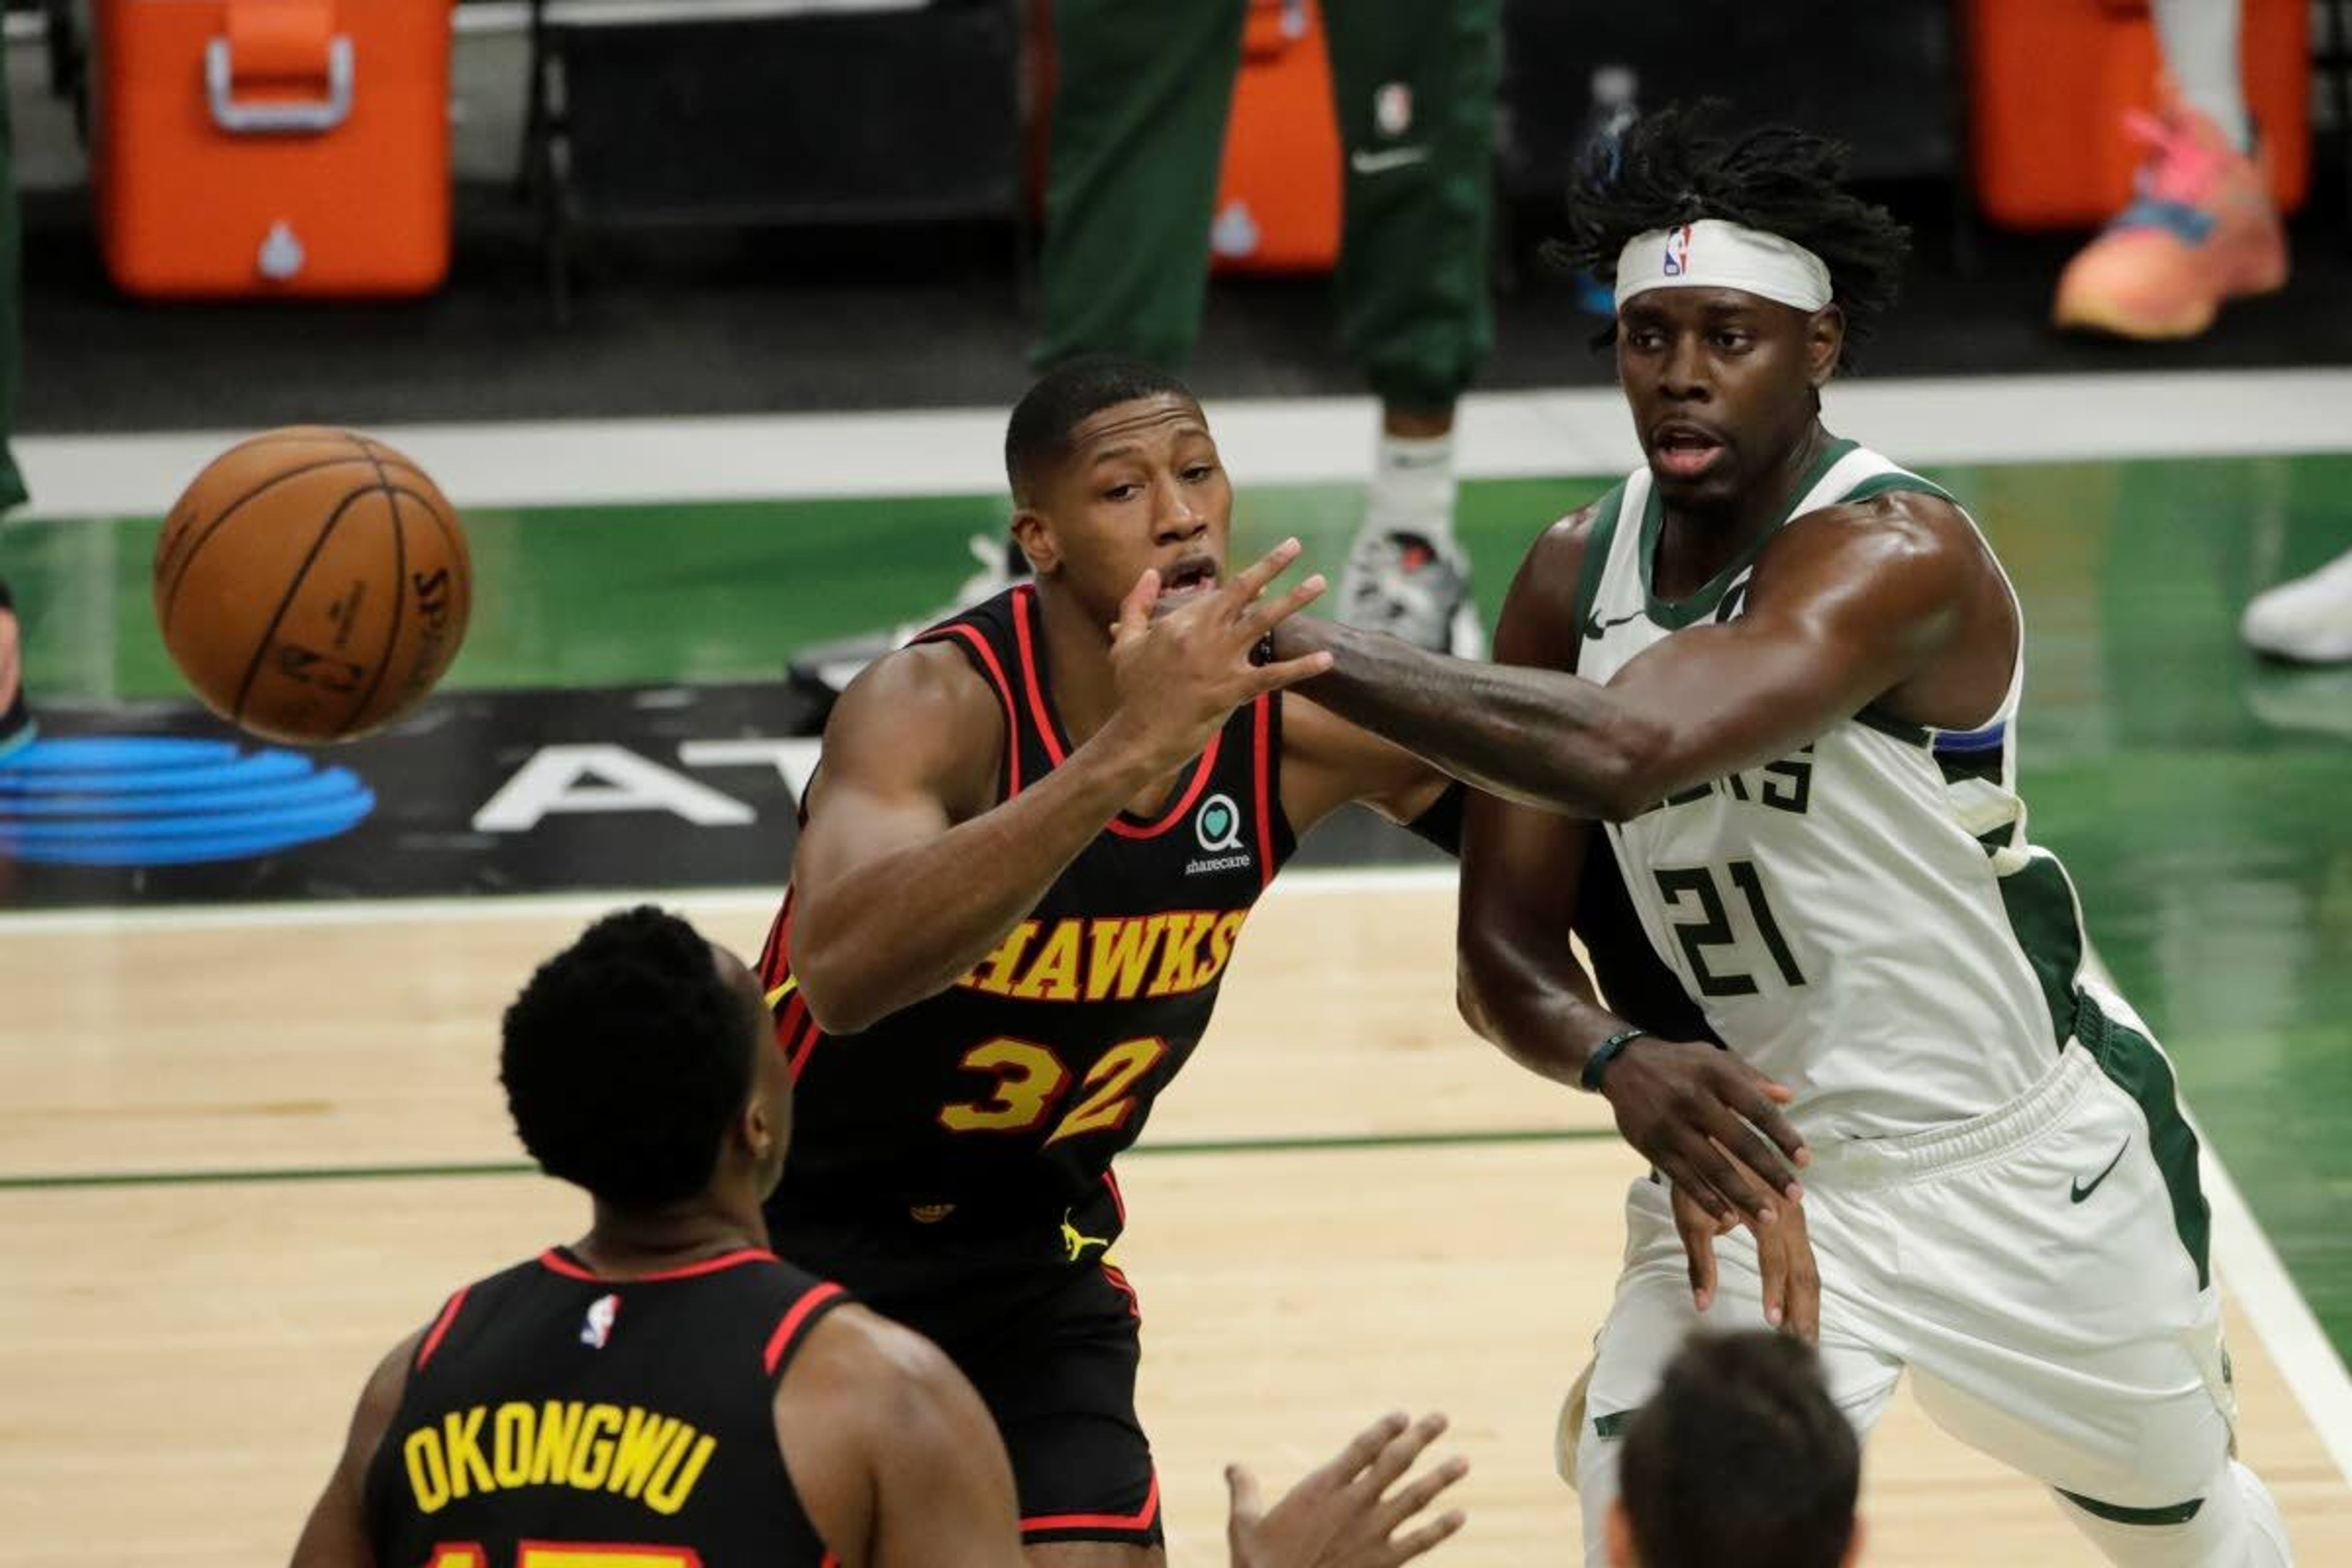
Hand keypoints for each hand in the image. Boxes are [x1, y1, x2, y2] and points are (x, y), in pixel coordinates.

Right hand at [1105, 537, 1331, 774]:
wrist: (1138, 737)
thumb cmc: (1132, 692)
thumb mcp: (1124, 642)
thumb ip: (1137, 604)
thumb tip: (1148, 575)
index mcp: (1180, 621)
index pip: (1220, 594)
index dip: (1246, 583)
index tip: (1266, 576)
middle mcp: (1204, 634)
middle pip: (1243, 592)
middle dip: (1272, 565)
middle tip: (1295, 545)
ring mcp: (1220, 662)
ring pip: (1263, 622)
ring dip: (1294, 600)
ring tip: (1319, 582)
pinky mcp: (1232, 691)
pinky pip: (1273, 675)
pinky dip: (1301, 667)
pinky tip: (1326, 658)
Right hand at [1226, 1412, 1468, 1567]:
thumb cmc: (1258, 1566)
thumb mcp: (1243, 1525)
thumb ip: (1243, 1490)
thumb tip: (1233, 1465)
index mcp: (1321, 1488)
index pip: (1362, 1448)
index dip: (1385, 1429)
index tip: (1402, 1415)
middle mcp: (1353, 1505)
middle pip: (1395, 1462)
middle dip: (1420, 1438)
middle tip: (1441, 1419)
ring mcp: (1372, 1534)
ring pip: (1415, 1497)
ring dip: (1441, 1477)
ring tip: (1463, 1461)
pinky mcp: (1383, 1562)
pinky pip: (1420, 1542)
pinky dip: (1441, 1528)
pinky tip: (1459, 1516)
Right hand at [1599, 1037, 1808, 1227]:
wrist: (1622, 1063)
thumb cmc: (1681, 1063)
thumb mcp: (1715, 1058)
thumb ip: (1751, 1077)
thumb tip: (1787, 1098)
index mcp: (1715, 1075)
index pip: (1757, 1108)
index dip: (1783, 1135)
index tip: (1805, 1160)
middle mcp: (1693, 1100)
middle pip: (1740, 1142)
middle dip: (1770, 1172)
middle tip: (1796, 1196)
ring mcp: (1671, 1125)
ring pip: (1712, 1167)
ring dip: (1743, 1195)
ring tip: (1769, 1218)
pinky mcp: (1652, 1146)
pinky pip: (1683, 1178)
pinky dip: (1707, 1200)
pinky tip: (1728, 1218)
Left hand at [1670, 1180, 1819, 1343]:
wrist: (1712, 1135)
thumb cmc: (1696, 1176)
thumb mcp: (1690, 1216)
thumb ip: (1699, 1261)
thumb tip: (1703, 1306)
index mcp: (1765, 1210)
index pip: (1775, 1260)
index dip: (1775, 1293)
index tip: (1773, 1326)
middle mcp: (1789, 1213)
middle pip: (1804, 1270)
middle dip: (1805, 1311)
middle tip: (1806, 1349)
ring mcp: (1796, 1216)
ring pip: (1810, 1267)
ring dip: (1809, 1304)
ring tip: (1808, 1340)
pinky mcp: (1794, 1218)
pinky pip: (1806, 1258)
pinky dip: (1805, 1288)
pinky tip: (1804, 1311)